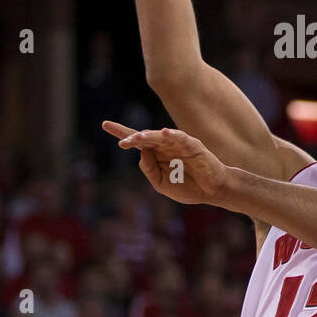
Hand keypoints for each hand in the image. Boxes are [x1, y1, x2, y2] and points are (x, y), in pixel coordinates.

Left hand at [102, 121, 229, 205]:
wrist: (211, 191)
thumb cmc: (187, 186)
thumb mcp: (160, 184)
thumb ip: (149, 170)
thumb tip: (141, 153)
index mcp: (156, 154)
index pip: (136, 141)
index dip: (121, 132)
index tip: (105, 124)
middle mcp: (165, 145)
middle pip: (145, 137)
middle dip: (133, 139)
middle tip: (123, 143)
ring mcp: (179, 143)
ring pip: (160, 136)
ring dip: (148, 137)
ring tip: (137, 139)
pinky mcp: (193, 145)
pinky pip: (181, 138)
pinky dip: (173, 135)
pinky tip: (165, 133)